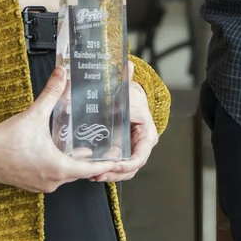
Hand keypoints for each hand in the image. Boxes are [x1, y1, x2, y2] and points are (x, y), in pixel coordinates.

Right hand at [0, 66, 121, 192]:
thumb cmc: (4, 141)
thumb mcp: (33, 115)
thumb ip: (51, 93)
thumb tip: (62, 73)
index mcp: (57, 168)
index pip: (91, 170)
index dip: (106, 164)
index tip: (120, 160)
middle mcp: (52, 181)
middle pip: (80, 171)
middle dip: (92, 160)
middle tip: (105, 149)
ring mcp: (41, 184)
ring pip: (66, 174)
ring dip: (74, 162)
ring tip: (85, 147)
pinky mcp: (32, 183)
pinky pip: (53, 176)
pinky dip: (60, 166)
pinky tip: (60, 152)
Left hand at [91, 64, 158, 182]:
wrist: (129, 98)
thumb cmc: (130, 96)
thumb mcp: (127, 90)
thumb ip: (126, 79)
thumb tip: (128, 64)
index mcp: (146, 132)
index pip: (141, 155)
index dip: (128, 164)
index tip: (114, 165)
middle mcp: (142, 144)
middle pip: (132, 167)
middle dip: (115, 174)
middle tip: (99, 174)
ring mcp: (132, 150)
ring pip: (125, 170)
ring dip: (110, 175)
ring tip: (94, 175)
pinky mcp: (123, 152)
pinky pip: (118, 166)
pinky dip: (108, 171)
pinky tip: (94, 172)